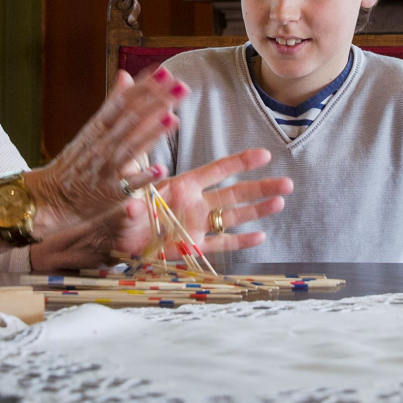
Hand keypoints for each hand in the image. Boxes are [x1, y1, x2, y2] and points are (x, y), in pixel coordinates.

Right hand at [23, 67, 186, 237]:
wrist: (52, 197)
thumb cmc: (78, 161)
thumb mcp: (92, 128)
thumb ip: (112, 103)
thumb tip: (125, 74)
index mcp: (99, 127)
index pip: (123, 102)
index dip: (144, 87)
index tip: (166, 72)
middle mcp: (103, 144)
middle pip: (132, 120)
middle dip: (158, 102)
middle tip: (182, 87)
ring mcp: (107, 168)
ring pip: (131, 147)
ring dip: (153, 133)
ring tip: (173, 118)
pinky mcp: (111, 193)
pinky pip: (129, 185)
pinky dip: (144, 177)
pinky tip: (161, 169)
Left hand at [110, 148, 291, 259]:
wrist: (114, 238)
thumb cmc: (119, 211)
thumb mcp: (124, 200)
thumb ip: (131, 204)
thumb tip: (131, 205)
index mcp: (182, 185)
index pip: (217, 170)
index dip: (241, 162)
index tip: (265, 155)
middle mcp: (194, 203)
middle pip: (234, 193)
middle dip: (261, 187)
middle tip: (288, 183)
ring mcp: (196, 225)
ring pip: (233, 216)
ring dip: (257, 211)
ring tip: (280, 203)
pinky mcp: (192, 247)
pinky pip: (220, 243)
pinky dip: (240, 241)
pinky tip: (261, 236)